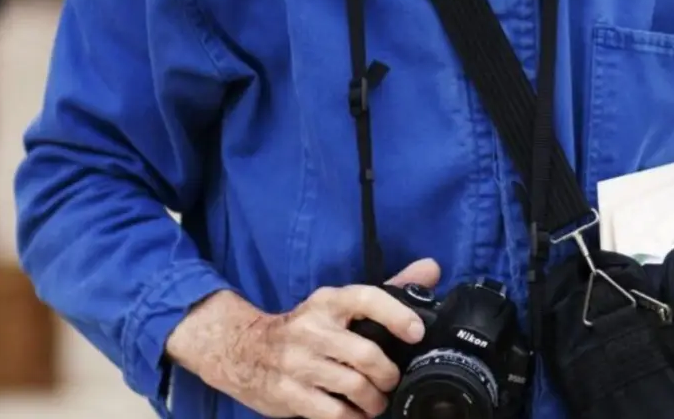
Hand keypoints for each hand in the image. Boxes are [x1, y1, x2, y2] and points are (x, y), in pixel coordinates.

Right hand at [167, 258, 440, 418]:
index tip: (416, 332)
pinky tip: (355, 414)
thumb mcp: (338, 304)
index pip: (365, 298)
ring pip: (352, 386)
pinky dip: (352, 418)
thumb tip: (431, 269)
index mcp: (328, 302)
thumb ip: (386, 290)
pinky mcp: (288, 394)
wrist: (242, 350)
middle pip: (365, 354)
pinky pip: (332, 413)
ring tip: (376, 402)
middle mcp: (312, 329)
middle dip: (388, 375)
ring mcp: (298, 363)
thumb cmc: (304, 327)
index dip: (395, 315)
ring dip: (373, 401)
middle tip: (392, 381)